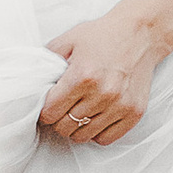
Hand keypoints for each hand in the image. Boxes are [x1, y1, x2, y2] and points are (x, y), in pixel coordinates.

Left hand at [37, 7, 162, 147]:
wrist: (140, 33)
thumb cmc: (102, 35)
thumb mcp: (68, 40)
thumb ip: (46, 60)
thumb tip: (32, 81)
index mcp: (82, 76)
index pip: (50, 112)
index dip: (44, 112)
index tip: (47, 107)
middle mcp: (102, 93)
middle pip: (65, 126)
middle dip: (58, 121)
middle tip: (61, 110)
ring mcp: (120, 105)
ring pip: (84, 135)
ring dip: (76, 128)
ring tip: (77, 114)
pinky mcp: (134, 112)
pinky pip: (106, 139)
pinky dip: (96, 133)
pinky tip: (94, 119)